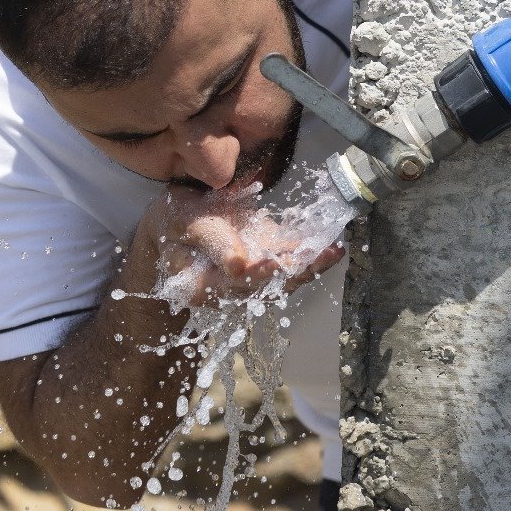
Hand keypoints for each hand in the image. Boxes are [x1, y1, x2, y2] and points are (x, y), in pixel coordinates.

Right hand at [132, 186, 344, 308]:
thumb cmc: (176, 219)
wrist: (179, 223)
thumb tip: (238, 265)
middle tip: (319, 255)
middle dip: (295, 271)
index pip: (232, 283)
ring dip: (311, 266)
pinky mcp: (265, 268)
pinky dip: (313, 259)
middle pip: (265, 287)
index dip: (256, 275)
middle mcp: (228, 292)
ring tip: (332, 251)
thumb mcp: (184, 221)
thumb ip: (212, 241)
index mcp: (201, 285)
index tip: (274, 264)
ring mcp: (250, 281)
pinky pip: (290, 268)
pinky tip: (334, 249)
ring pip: (282, 281)